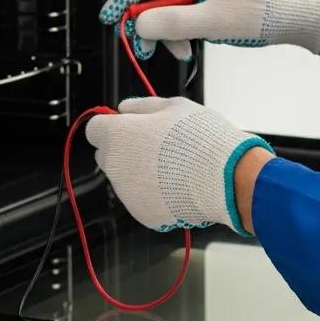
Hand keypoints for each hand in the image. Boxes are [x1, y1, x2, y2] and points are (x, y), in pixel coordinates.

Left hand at [85, 96, 273, 234]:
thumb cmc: (200, 139)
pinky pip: (143, 201)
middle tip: (157, 147)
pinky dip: (155, 195)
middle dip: (125, 151)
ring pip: (126, 180)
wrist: (224, 177)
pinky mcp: (143, 214)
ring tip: (174, 168)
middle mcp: (115, 167)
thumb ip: (142, 106)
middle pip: (108, 156)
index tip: (129, 126)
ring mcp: (127, 194)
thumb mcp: (174, 106)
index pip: (95, 129)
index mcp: (116, 136)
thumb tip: (125, 108)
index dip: (113, 125)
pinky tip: (178, 185)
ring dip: (141, 173)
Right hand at [99, 0, 319, 60]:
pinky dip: (184, 32)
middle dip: (148, 21)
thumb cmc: (262, 13)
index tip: (110, 17)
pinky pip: (188, 14)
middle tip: (143, 48)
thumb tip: (140, 23)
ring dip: (168, 32)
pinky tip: (191, 47)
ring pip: (172, 7)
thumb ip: (174, 22)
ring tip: (181, 53)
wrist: (296, 17)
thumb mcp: (213, 22)